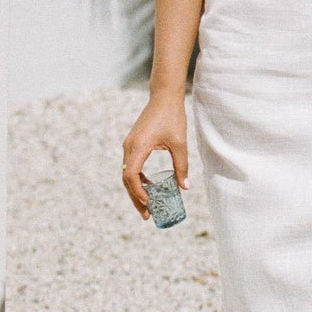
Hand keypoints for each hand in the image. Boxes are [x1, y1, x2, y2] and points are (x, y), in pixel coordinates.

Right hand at [122, 92, 189, 219]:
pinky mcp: (133, 143)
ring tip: (147, 205)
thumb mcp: (179, 143)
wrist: (164, 96)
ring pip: (127, 173)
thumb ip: (181, 166)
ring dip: (135, 190)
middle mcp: (129, 146)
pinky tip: (150, 187)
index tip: (148, 204)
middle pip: (126, 178)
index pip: (131, 175)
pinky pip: (131, 165)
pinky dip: (137, 179)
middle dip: (135, 197)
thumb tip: (185, 188)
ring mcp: (129, 144)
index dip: (137, 192)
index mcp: (138, 146)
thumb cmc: (172, 117)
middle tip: (146, 215)